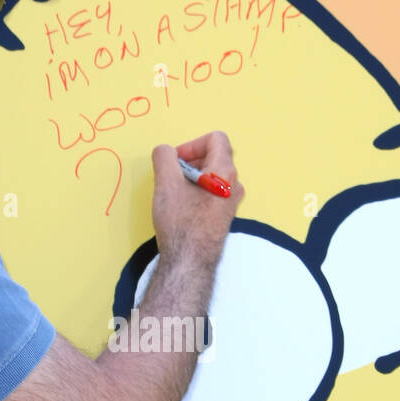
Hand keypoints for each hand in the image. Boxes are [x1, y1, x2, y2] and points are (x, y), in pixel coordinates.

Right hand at [150, 130, 243, 262]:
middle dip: (189, 161)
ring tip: (174, 194)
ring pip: (212, 176)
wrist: (189, 261)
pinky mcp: (224, 217)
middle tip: (171, 177)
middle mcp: (235, 185)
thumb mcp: (166, 183)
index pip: (216, 139)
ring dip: (191, 178)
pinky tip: (181, 208)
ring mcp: (231, 203)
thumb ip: (164, 156)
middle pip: (214, 157)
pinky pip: (212, 193)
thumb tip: (165, 151)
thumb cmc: (180, 222)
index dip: (192, 144)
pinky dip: (196, 192)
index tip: (176, 162)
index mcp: (225, 171)